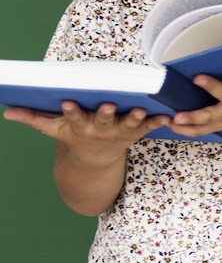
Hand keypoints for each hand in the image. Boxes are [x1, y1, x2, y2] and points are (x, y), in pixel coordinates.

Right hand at [5, 102, 165, 154]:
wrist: (96, 159)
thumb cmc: (74, 135)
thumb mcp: (53, 129)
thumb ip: (33, 118)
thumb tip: (8, 112)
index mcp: (79, 126)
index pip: (73, 117)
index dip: (71, 111)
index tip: (68, 103)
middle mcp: (100, 129)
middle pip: (103, 120)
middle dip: (106, 114)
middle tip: (110, 105)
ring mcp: (119, 132)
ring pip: (128, 124)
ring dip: (135, 117)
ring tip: (142, 109)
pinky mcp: (135, 132)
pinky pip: (148, 127)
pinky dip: (157, 122)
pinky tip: (166, 116)